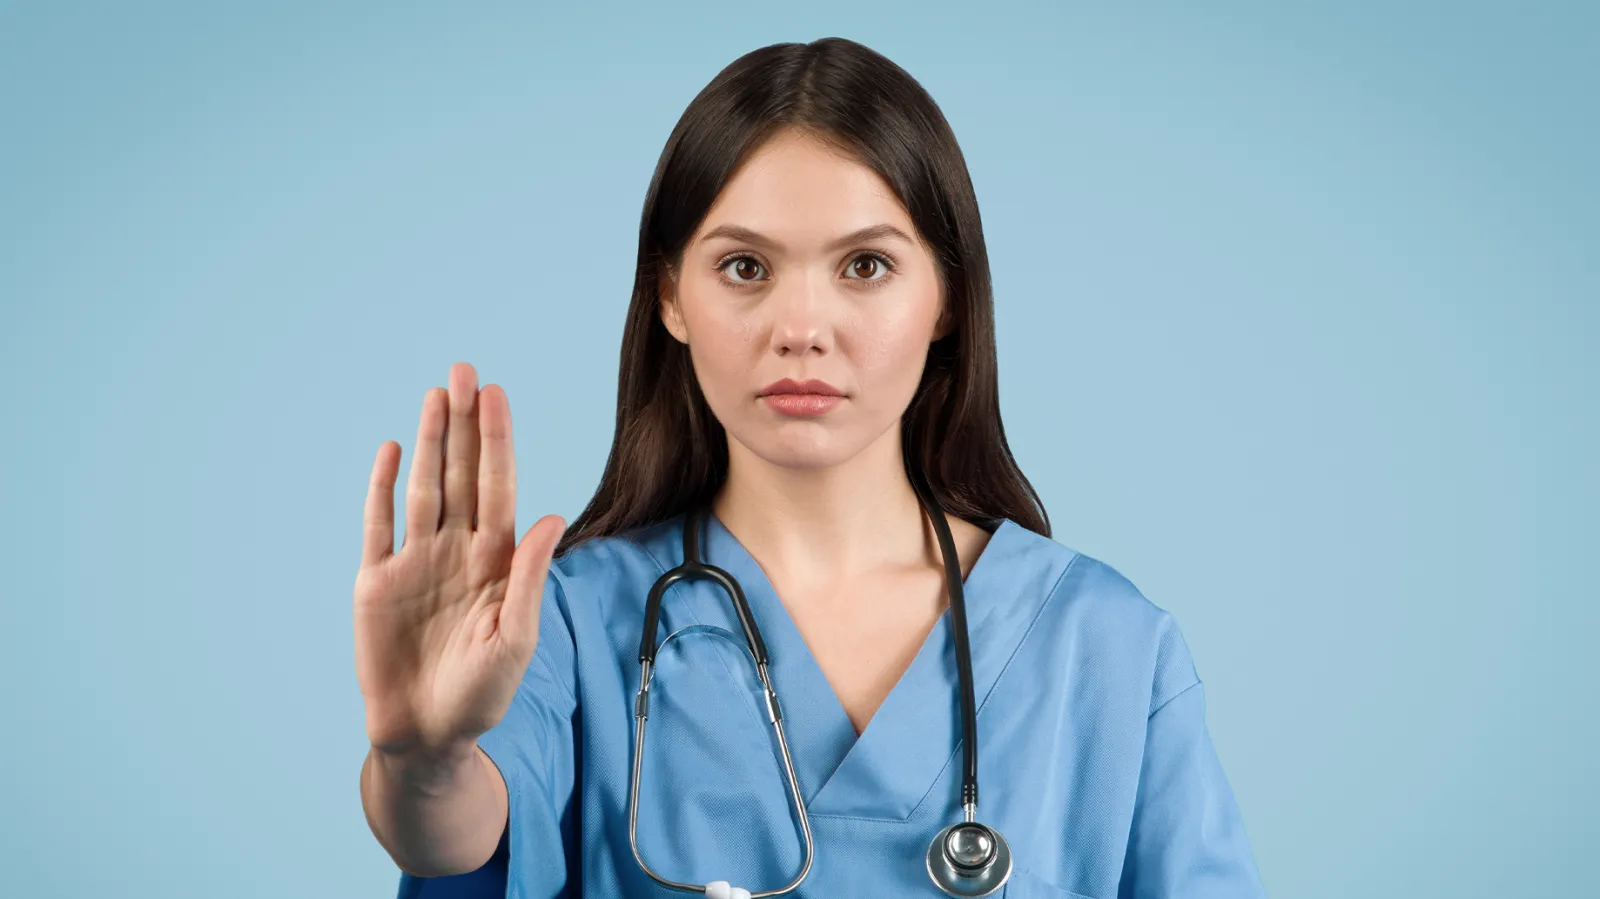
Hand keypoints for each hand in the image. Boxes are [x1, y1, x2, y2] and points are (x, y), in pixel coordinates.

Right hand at [353, 362, 564, 756]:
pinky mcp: (376, 581)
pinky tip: (391, 451)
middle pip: (461, 474)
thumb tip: (551, 517)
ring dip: (428, 442)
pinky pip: (379, 524)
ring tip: (436, 394)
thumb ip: (529, 577)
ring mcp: (416, 562)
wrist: (427, 735)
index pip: (499, 487)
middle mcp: (457, 551)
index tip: (497, 395)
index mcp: (496, 561)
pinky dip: (382, 488)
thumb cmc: (481, 694)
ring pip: (424, 487)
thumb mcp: (515, 638)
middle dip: (464, 423)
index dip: (497, 441)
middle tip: (465, 370)